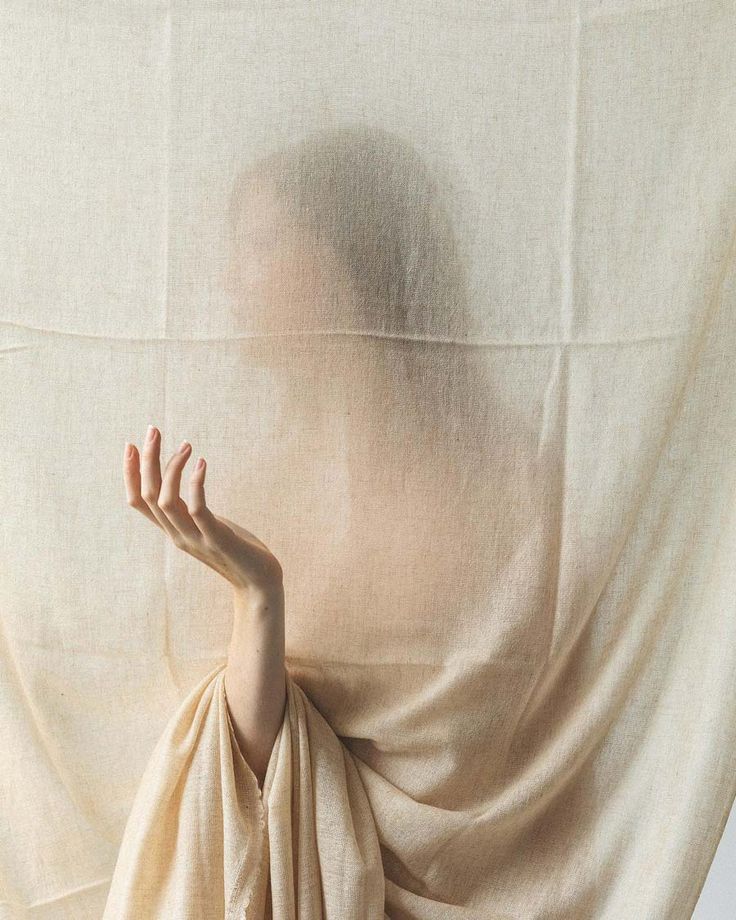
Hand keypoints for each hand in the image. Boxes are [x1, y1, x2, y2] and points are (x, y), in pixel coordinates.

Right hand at [123, 425, 282, 598]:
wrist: (259, 583)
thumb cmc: (237, 550)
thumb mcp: (209, 526)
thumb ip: (193, 511)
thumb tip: (190, 485)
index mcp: (173, 530)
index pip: (138, 502)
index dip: (130, 474)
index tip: (130, 445)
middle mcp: (178, 535)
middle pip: (148, 495)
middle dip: (147, 460)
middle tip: (153, 430)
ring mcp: (196, 538)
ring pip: (166, 501)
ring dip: (171, 468)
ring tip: (186, 445)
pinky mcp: (217, 539)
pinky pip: (198, 511)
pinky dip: (196, 485)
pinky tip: (202, 464)